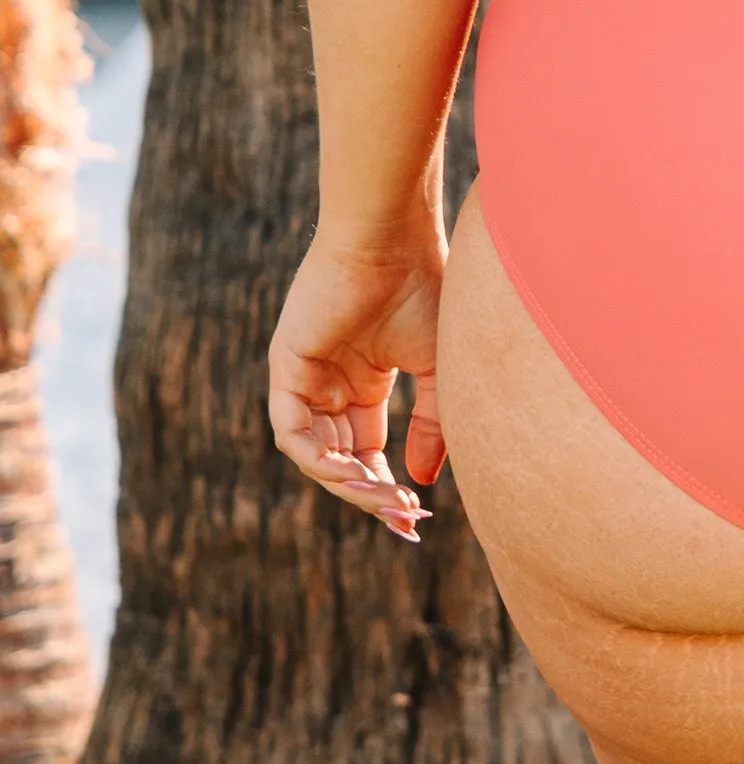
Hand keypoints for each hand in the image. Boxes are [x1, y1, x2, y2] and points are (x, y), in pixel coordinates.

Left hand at [269, 230, 448, 541]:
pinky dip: (321, 462)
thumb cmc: (423, 290)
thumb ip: (431, 424)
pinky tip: (358, 475)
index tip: (417, 517)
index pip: (367, 451)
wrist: (392, 241)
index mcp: (364, 381)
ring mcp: (306, 378)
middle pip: (343, 460)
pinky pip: (294, 434)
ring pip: (317, 455)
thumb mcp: (438, 370)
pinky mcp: (286, 369)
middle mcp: (331, 384)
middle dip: (372, 495)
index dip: (388, 487)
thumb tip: (423, 481)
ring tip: (389, 501)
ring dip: (352, 485)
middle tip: (405, 521)